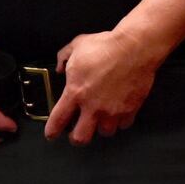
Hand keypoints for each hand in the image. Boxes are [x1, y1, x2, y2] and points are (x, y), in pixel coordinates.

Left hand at [44, 30, 158, 144]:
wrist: (134, 49)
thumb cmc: (103, 46)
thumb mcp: (76, 46)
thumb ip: (63, 58)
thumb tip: (59, 68)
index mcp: (75, 92)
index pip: (59, 119)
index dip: (52, 131)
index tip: (51, 134)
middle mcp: (93, 107)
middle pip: (81, 138)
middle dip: (76, 138)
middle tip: (76, 132)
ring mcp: (113, 111)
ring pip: (104, 133)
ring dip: (100, 128)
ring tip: (99, 120)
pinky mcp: (130, 110)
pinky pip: (123, 125)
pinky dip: (119, 122)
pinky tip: (117, 113)